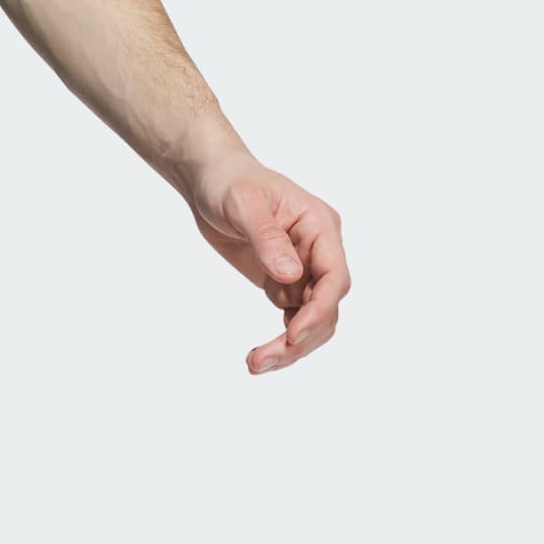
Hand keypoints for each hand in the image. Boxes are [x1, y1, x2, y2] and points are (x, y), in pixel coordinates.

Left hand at [185, 153, 350, 373]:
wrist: (209, 179)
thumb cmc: (229, 181)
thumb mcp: (243, 203)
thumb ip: (268, 237)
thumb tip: (291, 275)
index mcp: (320, 226)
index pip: (334, 276)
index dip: (319, 309)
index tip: (294, 333)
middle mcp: (319, 251)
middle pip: (326, 306)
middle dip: (301, 337)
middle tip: (264, 359)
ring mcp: (305, 268)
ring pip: (312, 319)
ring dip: (291, 346)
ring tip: (256, 364)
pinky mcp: (286, 281)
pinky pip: (294, 317)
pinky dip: (281, 339)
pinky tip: (259, 355)